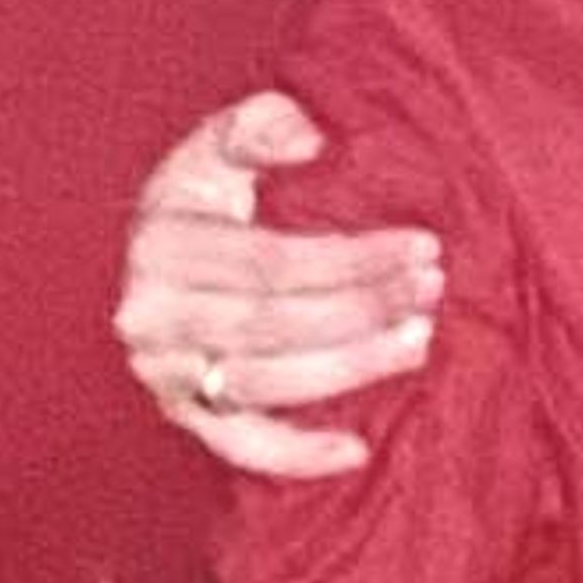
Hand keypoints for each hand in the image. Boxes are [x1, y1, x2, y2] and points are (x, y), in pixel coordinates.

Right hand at [112, 92, 441, 478]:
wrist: (158, 252)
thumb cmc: (207, 193)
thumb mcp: (220, 143)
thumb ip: (258, 126)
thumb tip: (306, 139)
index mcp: (162, 242)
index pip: (269, 262)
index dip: (351, 259)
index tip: (422, 245)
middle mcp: (151, 315)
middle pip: (271, 324)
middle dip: (362, 309)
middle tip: (432, 290)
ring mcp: (165, 370)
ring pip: (263, 383)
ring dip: (349, 367)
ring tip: (419, 341)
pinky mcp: (185, 411)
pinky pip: (239, 445)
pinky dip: (295, 456)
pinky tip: (358, 451)